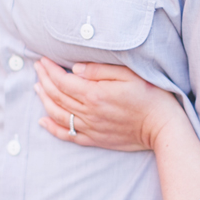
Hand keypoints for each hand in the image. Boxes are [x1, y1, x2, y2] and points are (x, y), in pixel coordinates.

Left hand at [34, 58, 183, 152]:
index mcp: (94, 94)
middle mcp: (88, 113)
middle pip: (56, 96)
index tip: (43, 60)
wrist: (162, 126)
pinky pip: (67, 135)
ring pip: (57, 114)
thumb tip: (75, 68)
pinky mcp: (94, 139)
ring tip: (37, 88)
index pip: (62, 80)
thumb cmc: (150, 96)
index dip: (49, 69)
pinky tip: (42, 121)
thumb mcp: (129, 74)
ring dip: (43, 100)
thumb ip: (100, 70)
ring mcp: (90, 128)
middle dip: (43, 80)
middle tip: (37, 68)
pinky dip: (52, 128)